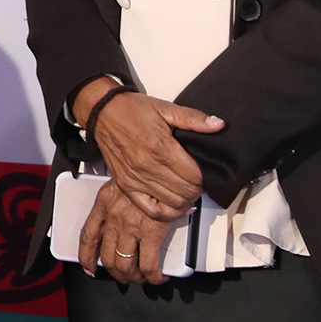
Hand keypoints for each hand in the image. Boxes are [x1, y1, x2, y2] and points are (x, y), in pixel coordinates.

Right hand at [73, 78, 222, 218]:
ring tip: (188, 189)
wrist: (102, 112)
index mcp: (160, 147)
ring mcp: (136, 179)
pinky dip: (166, 213)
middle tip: (199, 180)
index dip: (206, 176)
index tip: (206, 171)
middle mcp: (148, 167)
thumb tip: (218, 124)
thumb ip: (194, 118)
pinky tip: (175, 206)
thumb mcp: (166, 108)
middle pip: (186, 191)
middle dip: (198, 188)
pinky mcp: (126, 185)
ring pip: (172, 202)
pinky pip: (150, 209)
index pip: (194, 176)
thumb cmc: (132, 110)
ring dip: (186, 199)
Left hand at [78, 180, 187, 284]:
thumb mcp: (120, 183)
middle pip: (107, 257)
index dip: (86, 256)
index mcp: (104, 204)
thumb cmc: (145, 174)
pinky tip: (157, 277)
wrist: (162, 168)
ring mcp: (131, 228)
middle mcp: (114, 218)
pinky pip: (148, 264)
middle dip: (116, 272)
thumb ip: (116, 200)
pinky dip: (153, 276)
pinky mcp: (151, 233)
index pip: (88, 235)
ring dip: (133, 277)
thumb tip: (120, 213)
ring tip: (141, 278)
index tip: (89, 267)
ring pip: (125, 265)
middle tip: (124, 276)